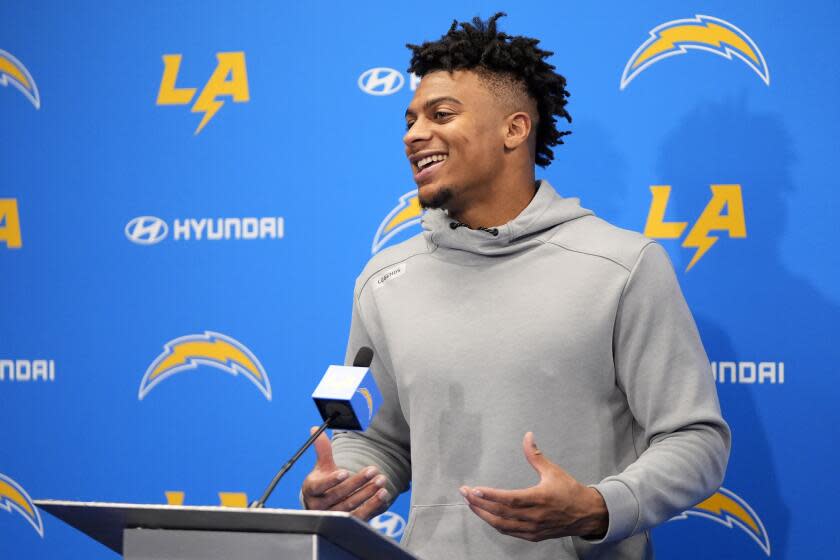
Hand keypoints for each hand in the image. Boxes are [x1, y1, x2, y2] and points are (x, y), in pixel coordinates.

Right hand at [301, 427, 389, 519]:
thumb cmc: (323, 483)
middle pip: (339, 495)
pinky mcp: (346, 522)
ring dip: (368, 493)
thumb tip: (314, 428)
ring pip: (351, 506)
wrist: (324, 505)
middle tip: (373, 471)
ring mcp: (333, 516)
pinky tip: (382, 494)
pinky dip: (373, 505)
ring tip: (381, 481)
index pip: (320, 486)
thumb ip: (322, 449)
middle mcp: (320, 506)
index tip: (345, 472)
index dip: (332, 480)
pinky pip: (360, 516)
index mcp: (311, 490)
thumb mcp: (322, 467)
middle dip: (358, 482)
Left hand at [460, 432, 607, 541]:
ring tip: (471, 504)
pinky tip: (487, 516)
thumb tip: (527, 436)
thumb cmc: (570, 491)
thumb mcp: (553, 471)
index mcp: (539, 498)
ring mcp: (533, 528)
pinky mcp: (533, 535)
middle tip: (465, 493)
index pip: (509, 499)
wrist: (587, 514)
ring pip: (502, 525)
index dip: (490, 495)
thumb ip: (536, 455)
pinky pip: (509, 532)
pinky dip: (496, 524)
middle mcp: (534, 516)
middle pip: (500, 512)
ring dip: (484, 515)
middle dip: (479, 503)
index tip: (474, 489)